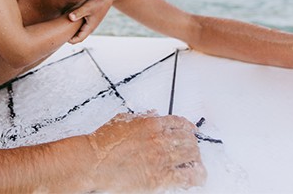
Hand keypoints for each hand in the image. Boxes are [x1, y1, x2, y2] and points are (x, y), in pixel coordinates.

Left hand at [67, 0, 112, 43]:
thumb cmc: (96, 3)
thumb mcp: (87, 7)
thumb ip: (78, 12)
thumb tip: (70, 17)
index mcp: (89, 27)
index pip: (80, 38)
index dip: (71, 40)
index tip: (64, 39)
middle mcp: (90, 28)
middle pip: (79, 36)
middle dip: (71, 37)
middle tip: (62, 36)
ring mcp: (90, 24)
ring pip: (80, 31)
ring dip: (74, 32)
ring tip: (64, 31)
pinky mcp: (89, 20)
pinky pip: (82, 26)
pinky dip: (76, 27)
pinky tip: (70, 23)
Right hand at [84, 112, 205, 192]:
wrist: (94, 162)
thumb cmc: (103, 144)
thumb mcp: (122, 121)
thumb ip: (140, 117)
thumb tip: (152, 114)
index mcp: (151, 124)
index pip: (178, 123)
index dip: (188, 127)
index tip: (191, 130)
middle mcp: (159, 140)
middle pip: (188, 140)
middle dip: (192, 143)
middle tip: (192, 148)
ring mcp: (161, 159)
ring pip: (192, 156)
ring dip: (196, 158)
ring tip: (196, 162)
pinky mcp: (160, 178)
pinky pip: (188, 177)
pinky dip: (197, 176)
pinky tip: (199, 176)